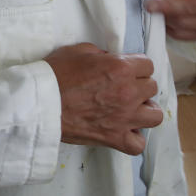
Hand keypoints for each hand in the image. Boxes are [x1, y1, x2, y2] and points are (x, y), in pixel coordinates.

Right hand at [43, 42, 162, 154]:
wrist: (40, 102)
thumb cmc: (55, 74)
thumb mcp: (79, 50)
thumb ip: (102, 53)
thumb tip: (111, 60)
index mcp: (121, 68)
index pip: (148, 64)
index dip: (135, 66)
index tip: (125, 70)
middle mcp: (128, 92)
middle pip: (152, 87)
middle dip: (139, 85)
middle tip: (122, 87)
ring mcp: (124, 118)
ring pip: (155, 115)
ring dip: (145, 110)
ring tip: (131, 109)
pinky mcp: (114, 138)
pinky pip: (138, 144)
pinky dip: (134, 138)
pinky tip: (124, 130)